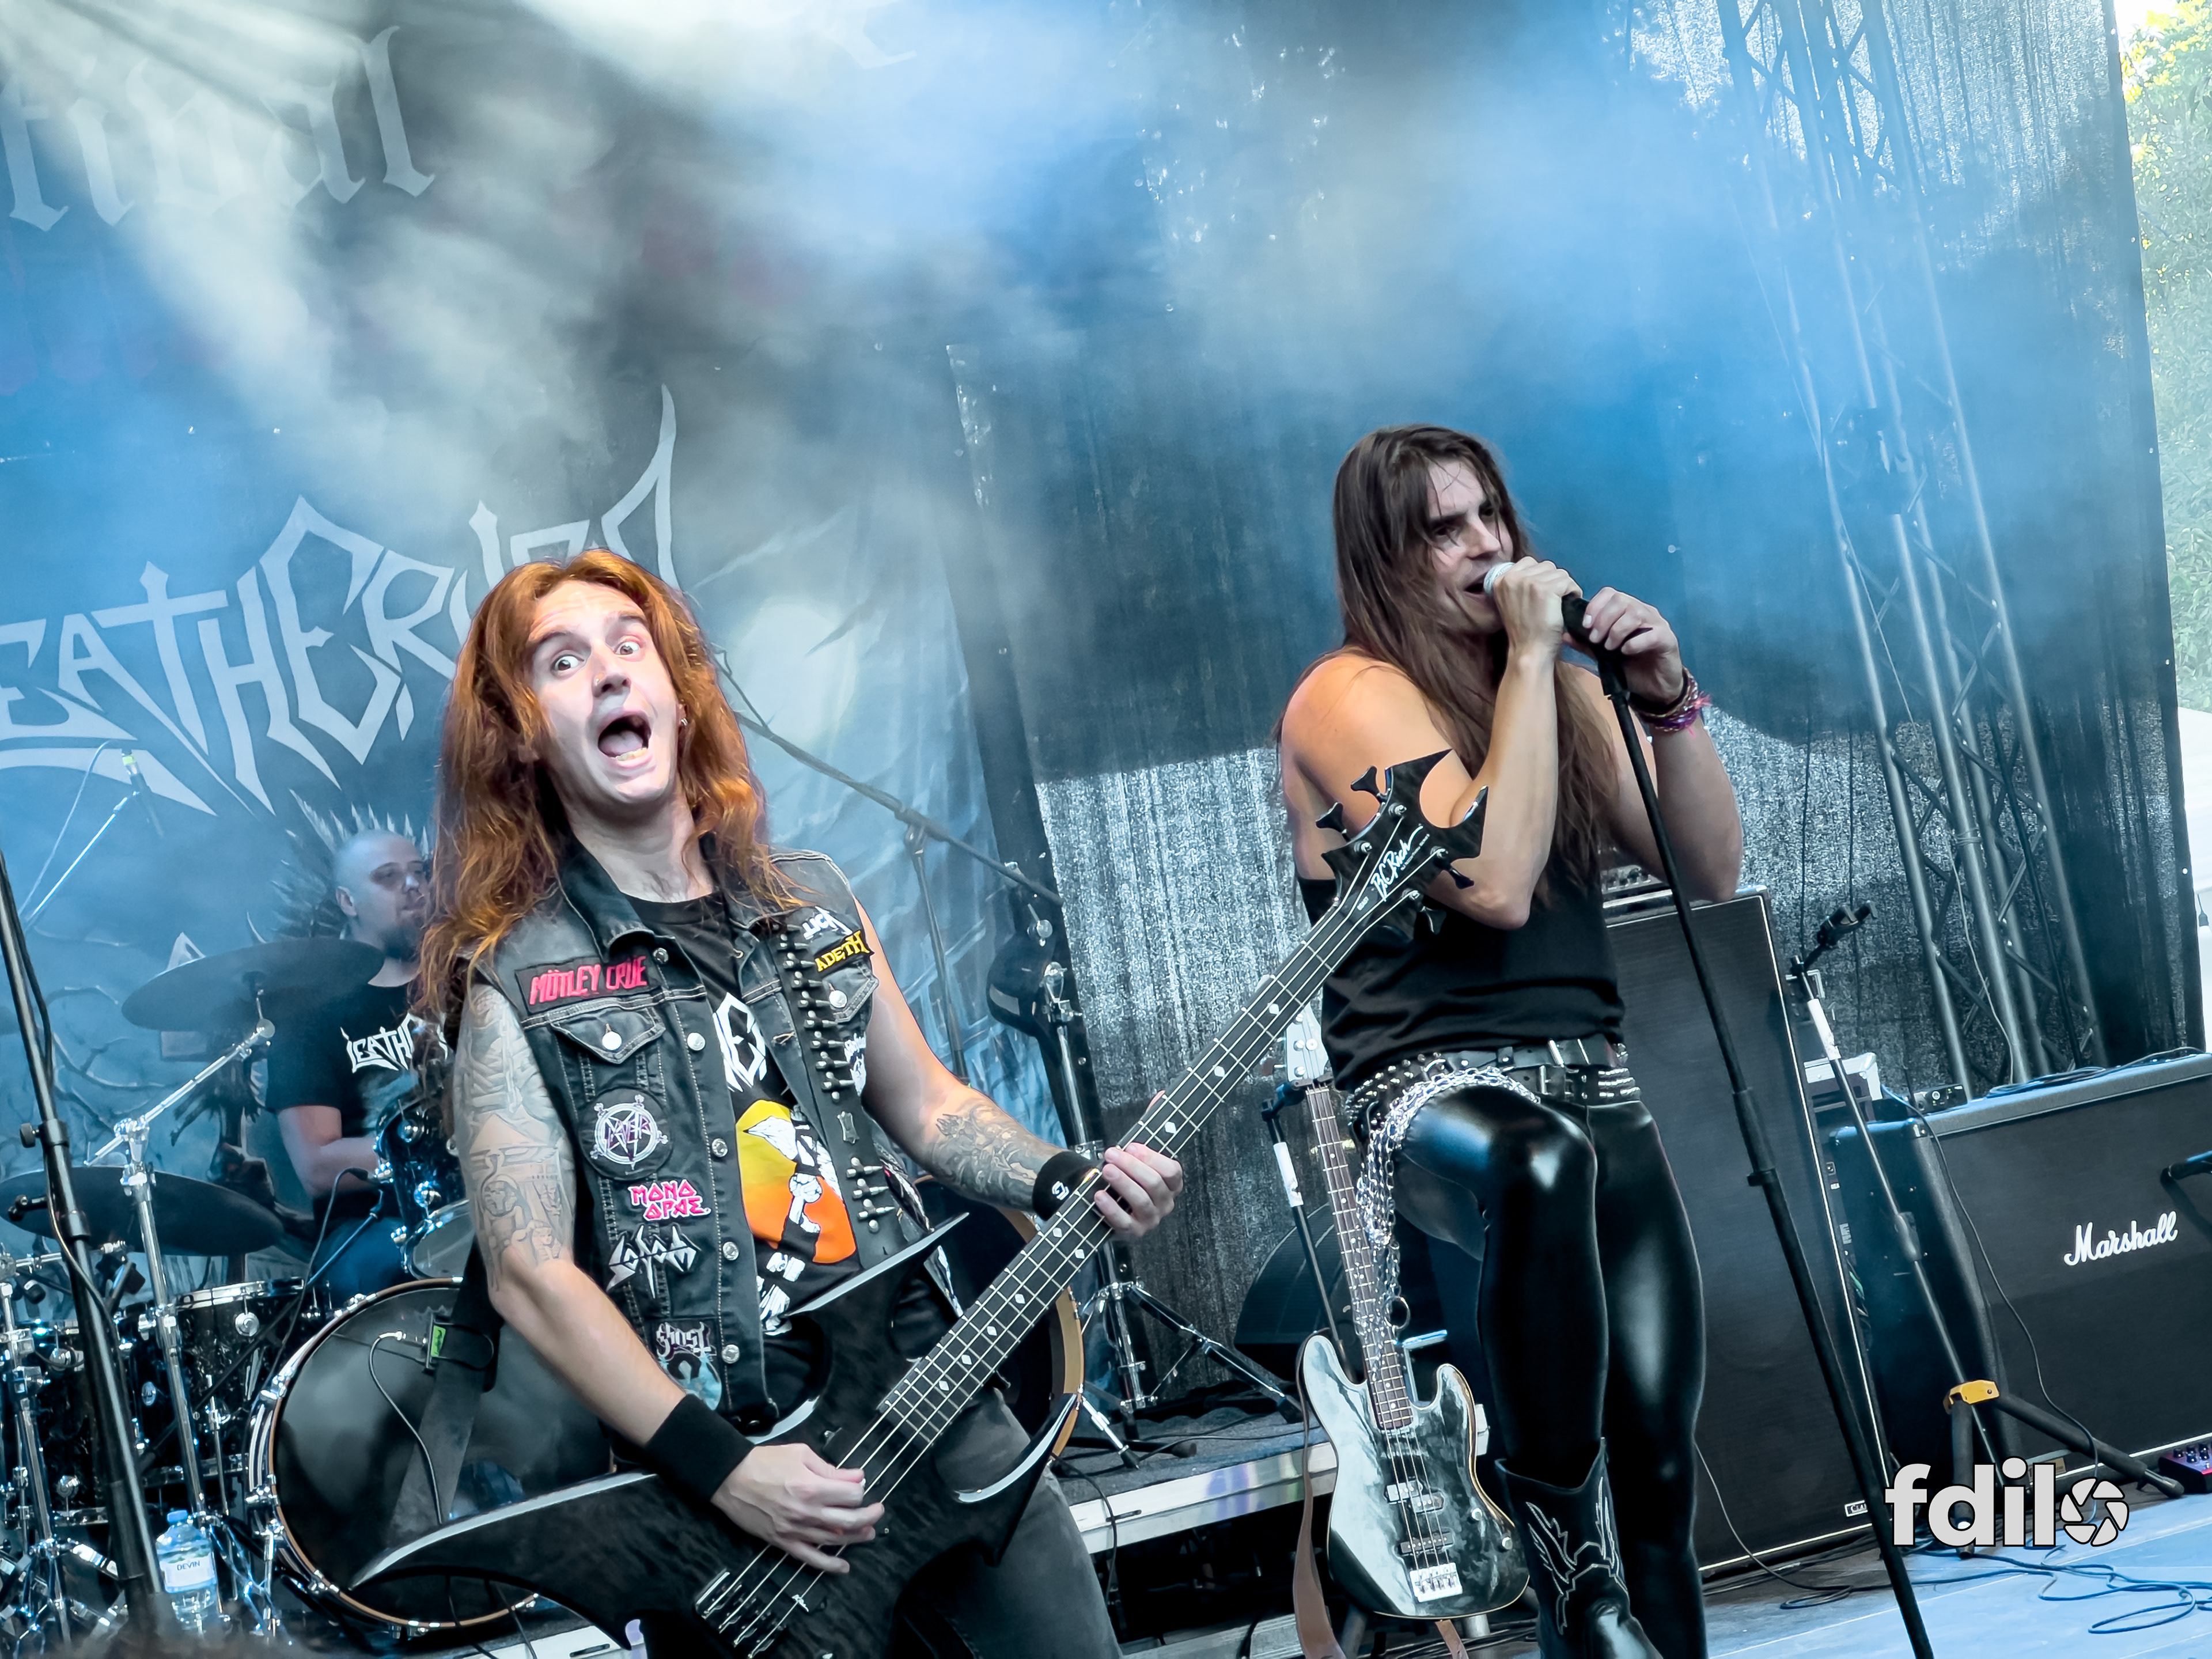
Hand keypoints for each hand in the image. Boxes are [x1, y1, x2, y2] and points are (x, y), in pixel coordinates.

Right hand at [713, 1442, 883, 1572]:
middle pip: (849, 1520)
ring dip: (856, 1538)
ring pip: (834, 1540)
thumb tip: (857, 1476)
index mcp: (812, 1487)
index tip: (858, 1485)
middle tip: (877, 1511)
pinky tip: (843, 1566)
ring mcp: (795, 1530)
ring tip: (868, 1533)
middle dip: (869, 1516)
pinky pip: (810, 1558)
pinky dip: (828, 1565)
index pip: (851, 1495)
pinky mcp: (783, 1542)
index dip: (860, 1489)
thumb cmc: (764, 1462)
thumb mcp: (801, 1454)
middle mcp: (806, 1512)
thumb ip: (831, 1468)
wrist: (731, 1478)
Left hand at [1093, 1143, 1182, 1238]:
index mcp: (1171, 1186)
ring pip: (1141, 1200)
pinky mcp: (1135, 1231)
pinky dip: (1111, 1207)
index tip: (1131, 1147)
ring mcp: (1151, 1218)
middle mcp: (1165, 1203)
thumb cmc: (1130, 1187)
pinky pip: (1124, 1220)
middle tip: (1112, 1155)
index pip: (1171, 1171)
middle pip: (1154, 1182)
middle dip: (1131, 1165)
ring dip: (1123, 1182)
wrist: (1118, 1215)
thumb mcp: (1138, 1170)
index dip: (1151, 1157)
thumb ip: (1137, 1159)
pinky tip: (1100, 1195)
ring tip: (1107, 1171)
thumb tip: (1127, 1150)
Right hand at [1486, 559, 1581, 656]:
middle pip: (1545, 566)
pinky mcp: (1546, 589)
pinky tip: (1568, 604)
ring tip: (1561, 602)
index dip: (1541, 577)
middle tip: (1555, 599)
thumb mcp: (1511, 602)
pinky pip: (1567, 582)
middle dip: (1553, 581)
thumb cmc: (1524, 631)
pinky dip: (1573, 592)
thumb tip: (1540, 573)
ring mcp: (1529, 582)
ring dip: (1564, 586)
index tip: (1544, 593)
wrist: (1529, 650)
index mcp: (1501, 579)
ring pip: (1558, 573)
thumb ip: (1519, 585)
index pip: (1529, 563)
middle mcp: (1512, 577)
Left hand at [1575, 587, 1683, 707]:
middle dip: (1603, 619)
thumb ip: (1586, 644)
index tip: (1585, 625)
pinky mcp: (1668, 640)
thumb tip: (1563, 635)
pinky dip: (1635, 642)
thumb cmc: (1631, 668)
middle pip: (1621, 600)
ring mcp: (1657, 624)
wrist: (1655, 689)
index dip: (1595, 606)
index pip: (1610, 594)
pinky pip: (1652, 634)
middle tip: (1595, 640)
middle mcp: (1643, 612)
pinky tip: (1626, 652)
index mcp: (1627, 611)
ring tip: (1609, 648)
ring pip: (1635, 613)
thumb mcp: (1604, 656)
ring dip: (1617, 630)